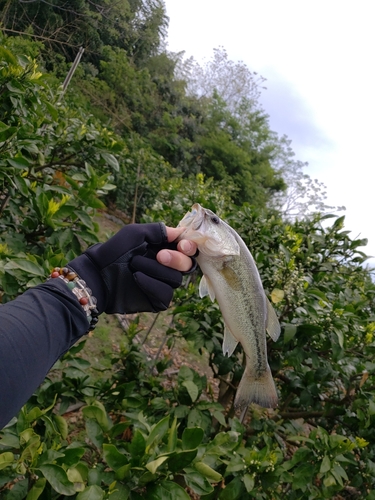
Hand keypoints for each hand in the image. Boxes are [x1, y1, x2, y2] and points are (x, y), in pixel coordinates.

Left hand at [68, 223, 197, 314]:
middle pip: (187, 265)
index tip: (182, 244)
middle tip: (159, 255)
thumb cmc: (114, 251)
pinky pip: (166, 294)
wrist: (97, 275)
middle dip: (176, 259)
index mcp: (164, 249)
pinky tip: (137, 278)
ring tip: (134, 265)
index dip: (189, 247)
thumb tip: (180, 231)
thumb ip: (158, 230)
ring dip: (155, 270)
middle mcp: (167, 267)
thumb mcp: (135, 233)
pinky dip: (152, 285)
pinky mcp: (157, 301)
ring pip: (175, 279)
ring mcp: (162, 284)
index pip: (188, 250)